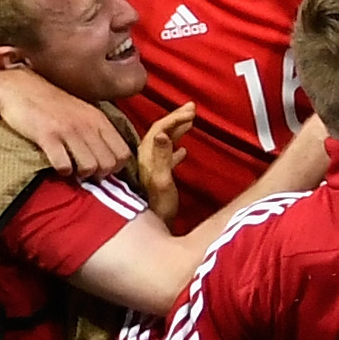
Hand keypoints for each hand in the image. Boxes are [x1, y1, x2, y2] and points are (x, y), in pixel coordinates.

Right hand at [0, 71, 131, 176]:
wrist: (18, 88)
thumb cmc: (51, 104)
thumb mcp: (83, 112)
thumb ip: (97, 131)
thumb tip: (110, 159)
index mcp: (99, 119)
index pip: (124, 153)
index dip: (116, 167)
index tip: (104, 169)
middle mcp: (87, 124)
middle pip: (109, 164)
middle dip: (99, 174)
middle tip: (87, 173)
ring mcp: (68, 130)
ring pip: (90, 167)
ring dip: (81, 174)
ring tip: (73, 169)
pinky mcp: (47, 136)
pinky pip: (64, 165)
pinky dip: (63, 171)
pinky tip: (58, 165)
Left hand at [131, 101, 197, 222]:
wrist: (156, 230)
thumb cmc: (160, 209)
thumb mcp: (162, 182)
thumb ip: (162, 158)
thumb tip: (163, 133)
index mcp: (146, 157)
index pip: (158, 129)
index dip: (174, 117)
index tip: (192, 111)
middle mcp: (146, 160)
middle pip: (159, 132)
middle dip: (175, 118)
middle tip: (192, 108)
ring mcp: (151, 168)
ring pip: (163, 142)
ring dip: (176, 130)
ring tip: (190, 122)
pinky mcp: (159, 178)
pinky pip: (166, 156)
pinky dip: (176, 148)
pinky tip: (184, 150)